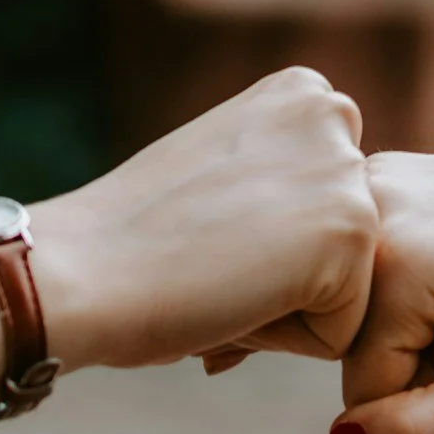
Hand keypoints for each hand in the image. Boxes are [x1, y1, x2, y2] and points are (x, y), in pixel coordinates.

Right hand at [33, 67, 377, 370]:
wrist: (80, 269)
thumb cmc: (126, 240)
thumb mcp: (218, 174)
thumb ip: (275, 180)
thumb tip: (310, 235)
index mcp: (299, 94)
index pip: (326, 209)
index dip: (264, 244)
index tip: (203, 232)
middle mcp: (331, 113)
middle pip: (344, 248)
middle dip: (282, 277)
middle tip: (207, 261)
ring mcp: (347, 170)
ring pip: (346, 291)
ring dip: (281, 309)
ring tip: (218, 278)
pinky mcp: (353, 231)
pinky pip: (341, 331)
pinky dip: (284, 339)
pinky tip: (232, 301)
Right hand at [329, 151, 433, 433]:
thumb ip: (428, 430)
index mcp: (391, 259)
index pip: (363, 391)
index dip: (432, 395)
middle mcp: (366, 208)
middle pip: (353, 345)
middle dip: (417, 356)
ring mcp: (370, 183)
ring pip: (358, 309)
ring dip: (415, 322)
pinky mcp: (383, 176)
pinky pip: (368, 270)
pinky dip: (413, 283)